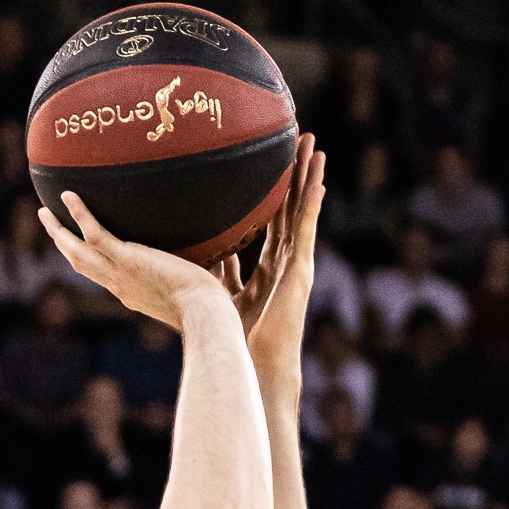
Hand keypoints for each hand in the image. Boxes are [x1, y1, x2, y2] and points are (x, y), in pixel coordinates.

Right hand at [37, 189, 228, 328]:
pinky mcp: (126, 259)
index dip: (88, 261)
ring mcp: (119, 273)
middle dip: (62, 244)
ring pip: (77, 251)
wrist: (206, 314)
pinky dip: (79, 214)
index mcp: (131, 293)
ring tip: (44, 211)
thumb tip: (220, 255)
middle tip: (49, 224)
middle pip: (80, 263)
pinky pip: (94, 233)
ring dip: (58, 231)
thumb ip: (196, 271)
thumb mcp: (196, 288)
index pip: (103, 275)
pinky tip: (68, 195)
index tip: (81, 248)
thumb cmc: (209, 306)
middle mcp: (119, 285)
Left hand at [220, 134, 326, 383]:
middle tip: (297, 143)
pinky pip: (306, 229)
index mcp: (267, 270)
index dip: (272, 198)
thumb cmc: (236, 342)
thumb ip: (212, 272)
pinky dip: (313, 203)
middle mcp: (285, 263)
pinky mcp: (300, 270)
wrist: (254, 365)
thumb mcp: (217, 296)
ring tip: (313, 146)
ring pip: (302, 212)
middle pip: (289, 210)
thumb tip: (189, 254)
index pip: (270, 224)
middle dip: (293, 176)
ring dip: (308, 178)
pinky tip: (319, 178)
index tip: (270, 170)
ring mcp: (295, 265)